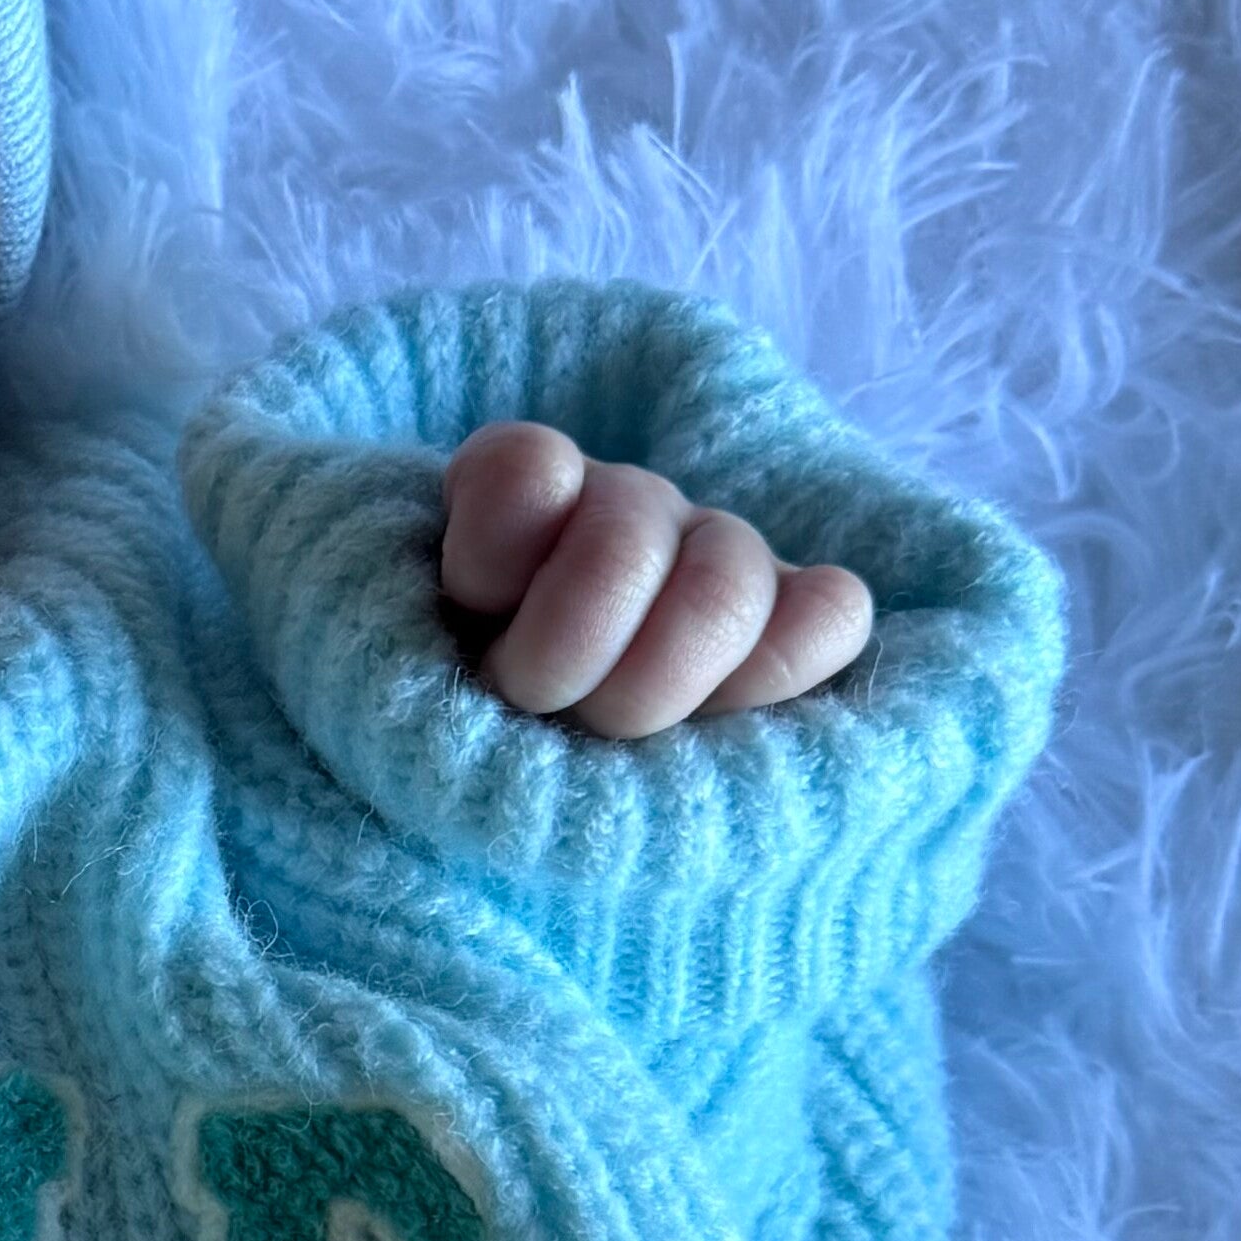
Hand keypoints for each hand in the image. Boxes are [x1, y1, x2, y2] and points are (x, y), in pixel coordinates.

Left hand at [437, 420, 870, 737]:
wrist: (526, 769)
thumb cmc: (455, 722)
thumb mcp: (408, 673)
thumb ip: (419, 633)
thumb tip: (474, 635)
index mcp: (521, 492)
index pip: (524, 471)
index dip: (493, 559)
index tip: (469, 615)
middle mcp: (623, 504)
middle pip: (623, 547)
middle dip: (567, 655)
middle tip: (536, 706)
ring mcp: (716, 554)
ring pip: (726, 586)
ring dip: (663, 683)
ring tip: (619, 735)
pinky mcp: (793, 615)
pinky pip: (832, 612)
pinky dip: (785, 664)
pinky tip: (728, 717)